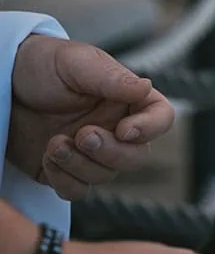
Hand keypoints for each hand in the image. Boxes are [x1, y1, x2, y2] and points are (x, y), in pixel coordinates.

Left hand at [8, 36, 173, 200]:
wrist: (2, 84)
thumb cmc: (43, 64)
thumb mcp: (76, 63)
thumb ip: (111, 78)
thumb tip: (146, 87)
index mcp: (126, 98)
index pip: (160, 117)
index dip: (150, 128)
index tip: (124, 129)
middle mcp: (114, 127)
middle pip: (136, 156)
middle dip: (111, 152)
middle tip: (83, 135)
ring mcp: (91, 152)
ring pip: (105, 176)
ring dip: (80, 164)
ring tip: (55, 142)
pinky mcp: (65, 170)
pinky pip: (77, 190)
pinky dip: (64, 179)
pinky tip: (47, 156)